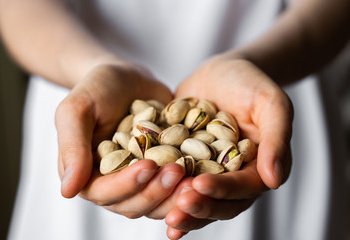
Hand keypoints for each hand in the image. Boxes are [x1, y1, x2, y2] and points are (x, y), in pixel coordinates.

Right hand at [55, 64, 185, 217]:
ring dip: (177, 193)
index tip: (148, 165)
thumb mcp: (77, 109)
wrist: (126, 77)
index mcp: (89, 175)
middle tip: (178, 170)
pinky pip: (176, 185)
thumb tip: (68, 190)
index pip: (105, 193)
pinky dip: (190, 183)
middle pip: (135, 204)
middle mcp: (115, 184)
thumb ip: (71, 147)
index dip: (127, 184)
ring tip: (196, 177)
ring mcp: (141, 180)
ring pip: (158, 202)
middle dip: (157, 191)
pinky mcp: (162, 170)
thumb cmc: (97, 89)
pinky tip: (208, 172)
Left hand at [165, 57, 292, 238]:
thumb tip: (275, 180)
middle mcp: (234, 176)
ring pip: (199, 200)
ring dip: (184, 212)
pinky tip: (152, 205)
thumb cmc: (250, 84)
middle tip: (179, 207)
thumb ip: (276, 138)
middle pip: (221, 203)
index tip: (200, 184)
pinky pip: (177, 184)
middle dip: (201, 208)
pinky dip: (166, 197)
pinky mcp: (187, 165)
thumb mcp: (271, 103)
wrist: (221, 73)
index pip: (244, 187)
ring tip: (168, 217)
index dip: (223, 189)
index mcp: (258, 167)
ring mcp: (209, 172)